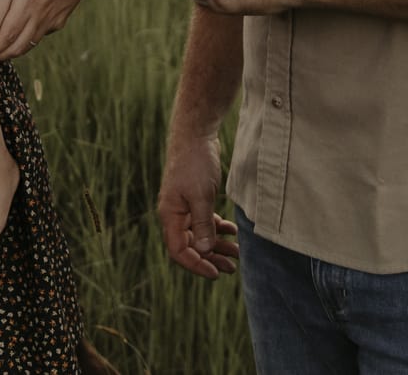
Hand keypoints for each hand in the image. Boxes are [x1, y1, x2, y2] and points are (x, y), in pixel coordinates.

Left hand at [0, 0, 95, 60]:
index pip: (9, 32)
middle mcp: (42, 12)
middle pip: (19, 44)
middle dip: (1, 55)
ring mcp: (54, 17)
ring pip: (31, 42)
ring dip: (15, 52)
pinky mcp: (61, 18)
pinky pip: (43, 34)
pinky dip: (30, 41)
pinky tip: (19, 41)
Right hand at [158, 129, 239, 278]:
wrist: (195, 134)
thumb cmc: (194, 163)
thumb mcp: (201, 196)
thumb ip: (202, 224)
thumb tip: (204, 251)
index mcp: (170, 215)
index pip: (179, 250)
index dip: (196, 264)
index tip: (215, 273)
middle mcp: (174, 213)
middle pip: (190, 245)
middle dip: (210, 258)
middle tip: (231, 269)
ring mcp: (184, 206)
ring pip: (199, 234)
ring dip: (217, 245)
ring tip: (236, 253)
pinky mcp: (195, 198)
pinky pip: (204, 220)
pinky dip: (217, 227)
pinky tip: (232, 231)